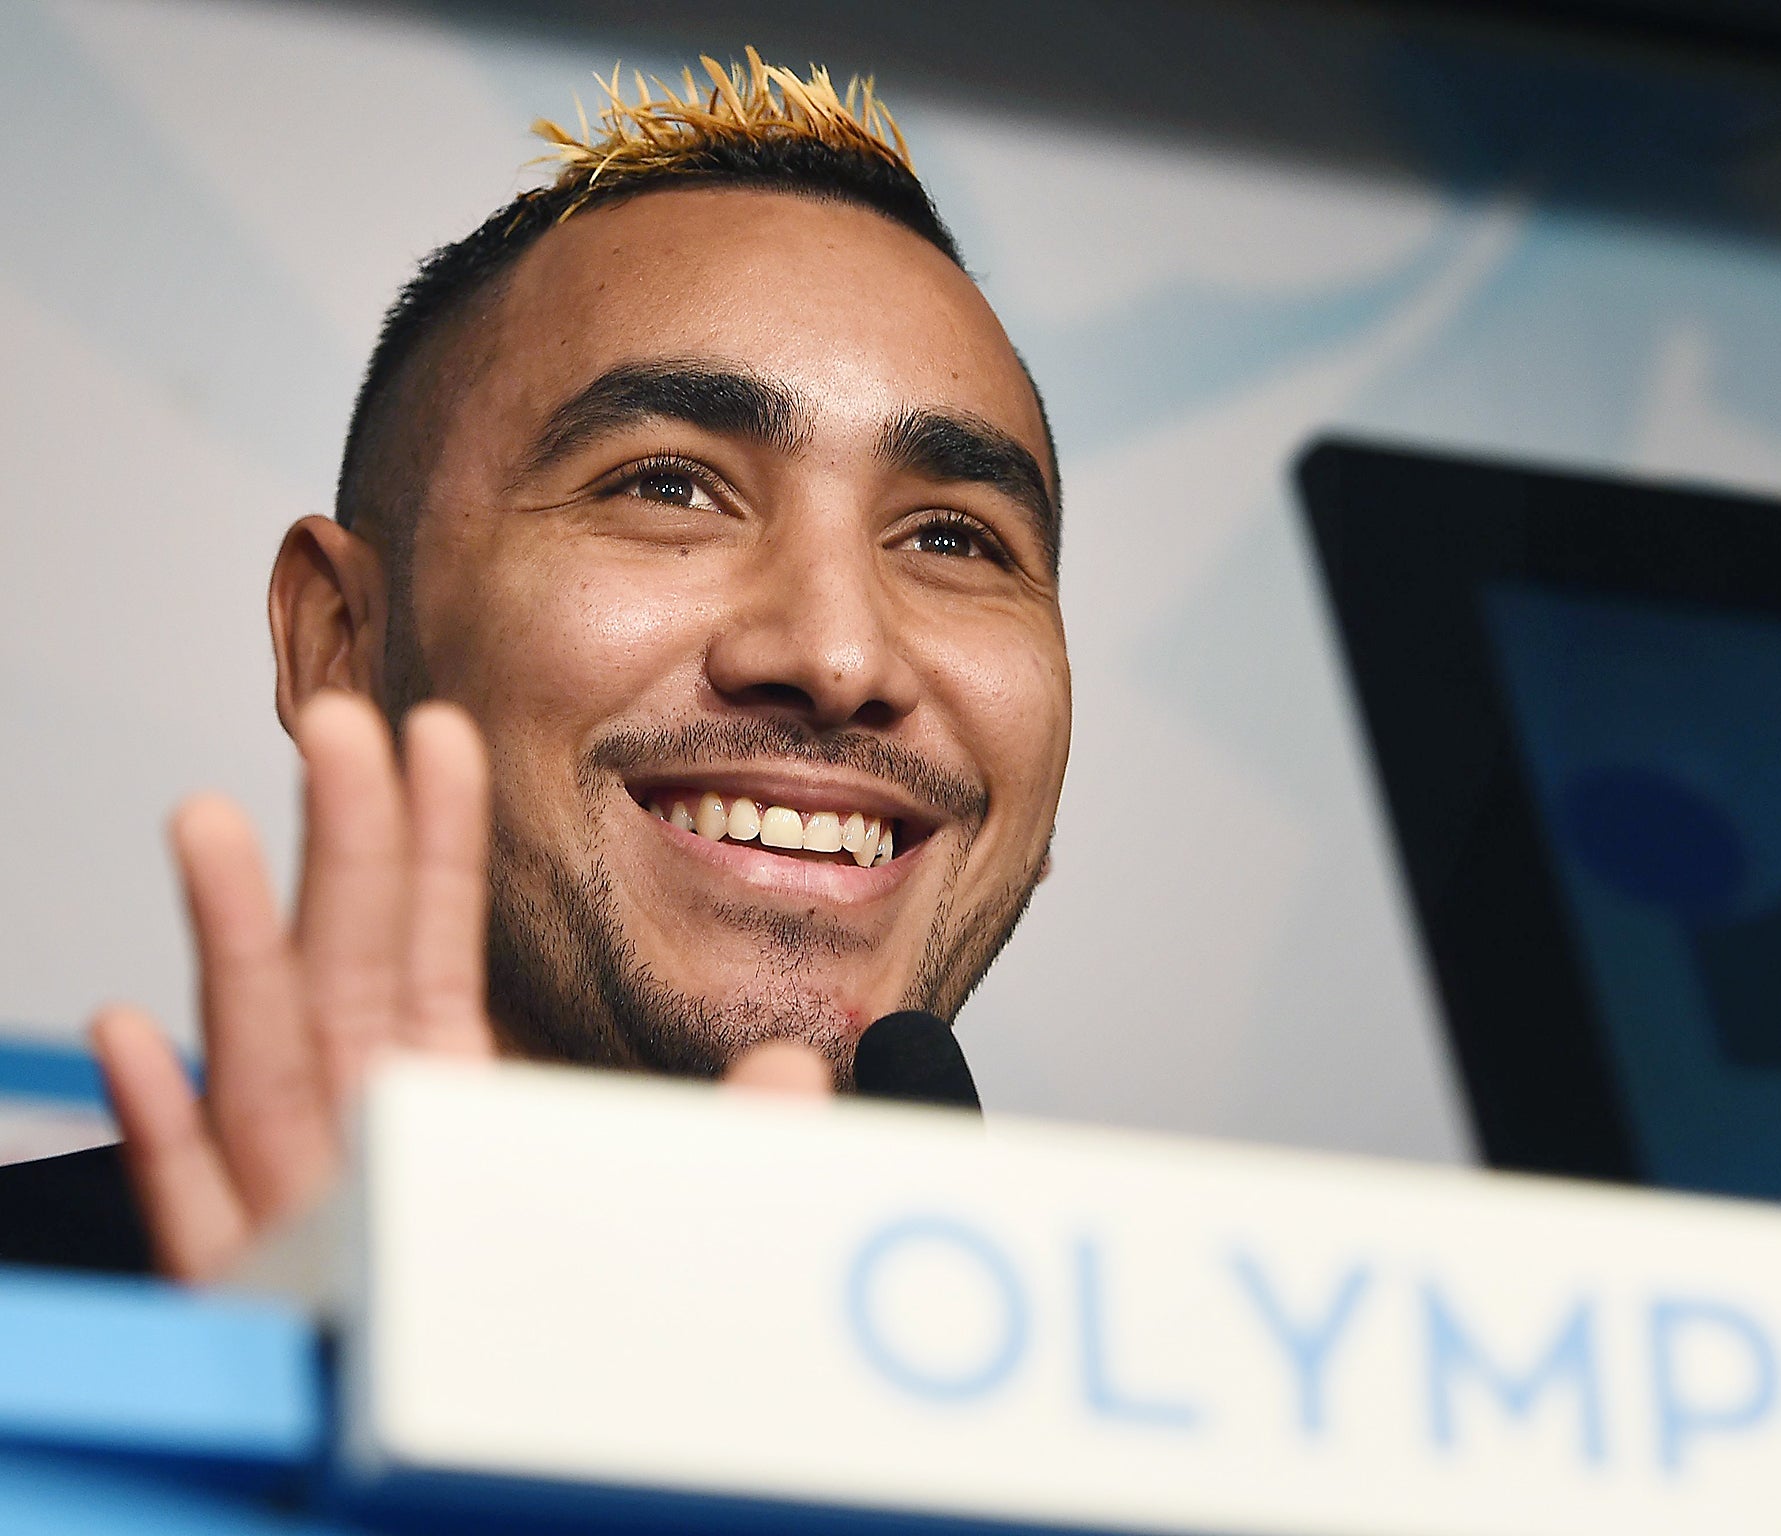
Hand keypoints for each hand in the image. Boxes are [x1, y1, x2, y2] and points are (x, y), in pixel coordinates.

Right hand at [92, 692, 831, 1282]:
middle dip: (341, 852)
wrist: (511, 1478)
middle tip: (339, 725)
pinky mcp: (268, 1308)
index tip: (442, 740)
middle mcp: (372, 1149)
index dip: (438, 848)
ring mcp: (311, 1220)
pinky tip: (142, 1036)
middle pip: (345, 977)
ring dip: (237, 943)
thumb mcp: (674, 1224)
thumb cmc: (575, 1345)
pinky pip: (207, 1218)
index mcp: (457, 1117)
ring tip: (216, 822)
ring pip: (264, 1067)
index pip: (442, 956)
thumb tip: (803, 1066)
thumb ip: (735, 1147)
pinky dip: (169, 1130)